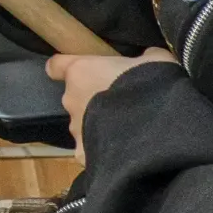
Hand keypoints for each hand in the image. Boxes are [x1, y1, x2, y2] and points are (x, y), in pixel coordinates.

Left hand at [47, 47, 177, 155]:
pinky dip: (104, 151)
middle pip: (76, 98)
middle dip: (94, 101)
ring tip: (127, 132)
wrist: (156, 127)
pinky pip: (91, 150)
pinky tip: (124, 152)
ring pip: (83, 125)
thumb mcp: (154, 60)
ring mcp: (76, 129)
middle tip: (122, 106)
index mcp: (80, 72)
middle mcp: (71, 99)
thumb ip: (143, 59)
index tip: (77, 72)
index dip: (65, 68)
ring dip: (99, 126)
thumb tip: (148, 58)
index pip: (57, 66)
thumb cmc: (149, 84)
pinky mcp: (84, 154)